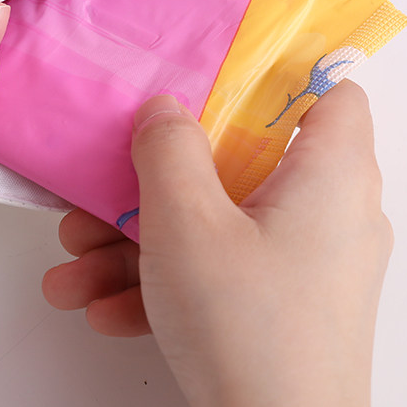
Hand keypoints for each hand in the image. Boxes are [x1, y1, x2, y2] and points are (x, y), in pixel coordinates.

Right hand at [43, 82, 391, 406]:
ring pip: (213, 224)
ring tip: (75, 264)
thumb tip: (164, 110)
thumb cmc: (247, 331)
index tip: (212, 76)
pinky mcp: (277, 307)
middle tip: (106, 187)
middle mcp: (325, 216)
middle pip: (240, 163)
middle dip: (158, 178)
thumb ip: (169, 148)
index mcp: (328, 176)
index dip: (277, 75)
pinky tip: (100, 305)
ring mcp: (301, 266)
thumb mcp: (187, 220)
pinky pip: (214, 273)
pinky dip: (161, 282)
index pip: (331, 93)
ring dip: (138, 240)